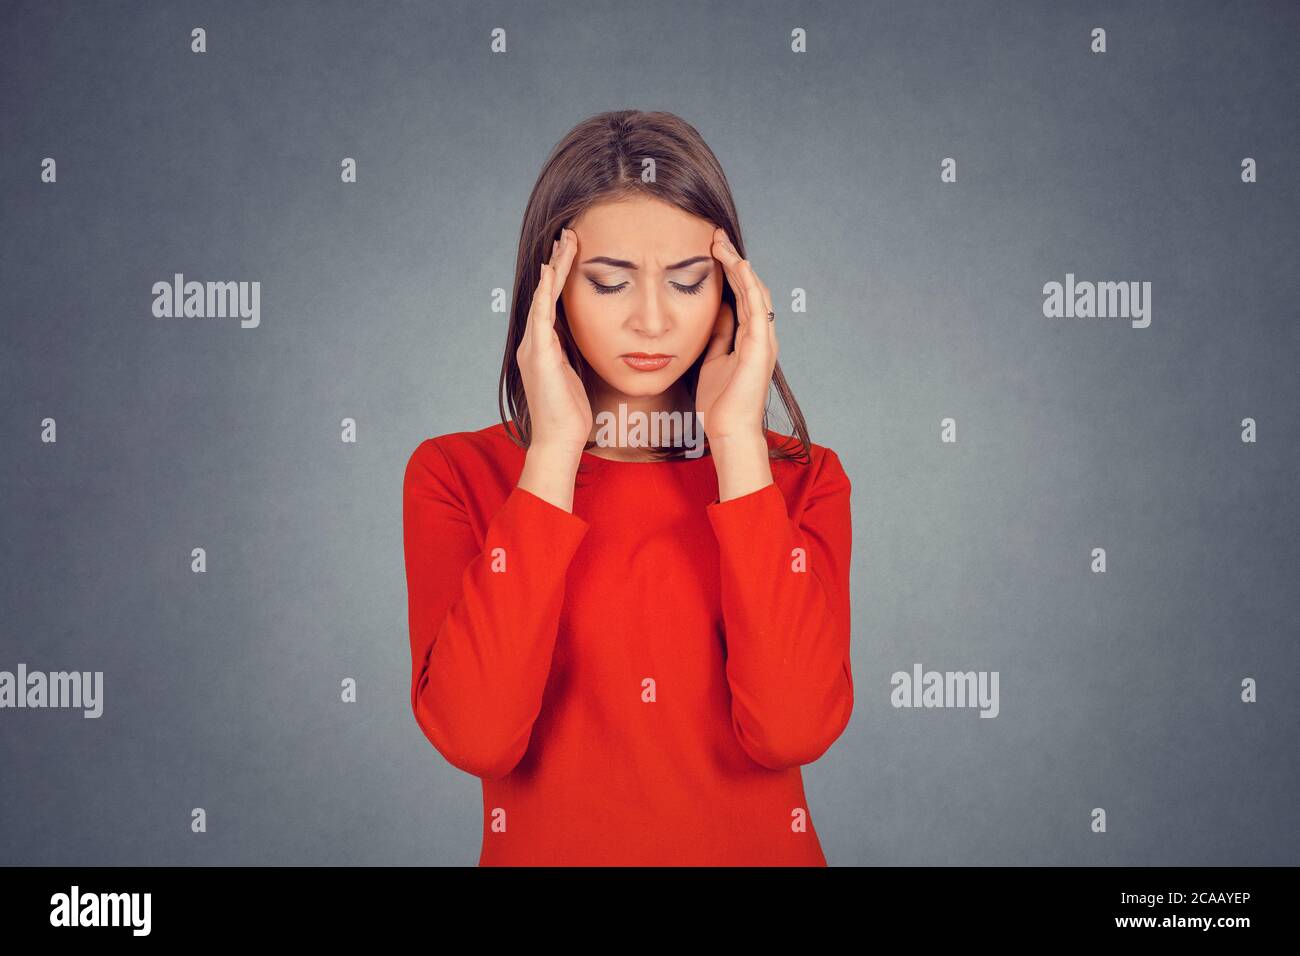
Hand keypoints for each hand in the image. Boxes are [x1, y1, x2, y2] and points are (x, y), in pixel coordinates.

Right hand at [517, 228, 592, 455]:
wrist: (559, 439)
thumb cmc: (571, 415)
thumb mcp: (576, 377)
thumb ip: (576, 357)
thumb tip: (593, 343)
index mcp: (543, 347)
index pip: (552, 302)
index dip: (561, 276)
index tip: (572, 252)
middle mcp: (533, 343)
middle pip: (545, 293)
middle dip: (557, 263)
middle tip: (568, 234)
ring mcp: (533, 347)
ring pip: (543, 297)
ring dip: (554, 268)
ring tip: (564, 242)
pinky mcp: (538, 354)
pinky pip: (541, 315)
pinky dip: (544, 292)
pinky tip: (549, 272)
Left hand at [695, 228, 777, 443]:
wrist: (728, 430)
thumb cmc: (720, 402)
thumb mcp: (714, 359)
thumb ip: (719, 335)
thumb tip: (717, 311)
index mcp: (749, 338)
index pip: (740, 295)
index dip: (728, 271)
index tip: (711, 249)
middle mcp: (760, 335)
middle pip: (749, 287)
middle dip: (733, 260)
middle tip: (715, 235)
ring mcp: (763, 340)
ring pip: (754, 291)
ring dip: (738, 264)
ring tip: (721, 242)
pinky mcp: (760, 347)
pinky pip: (756, 308)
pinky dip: (747, 284)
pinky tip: (737, 264)